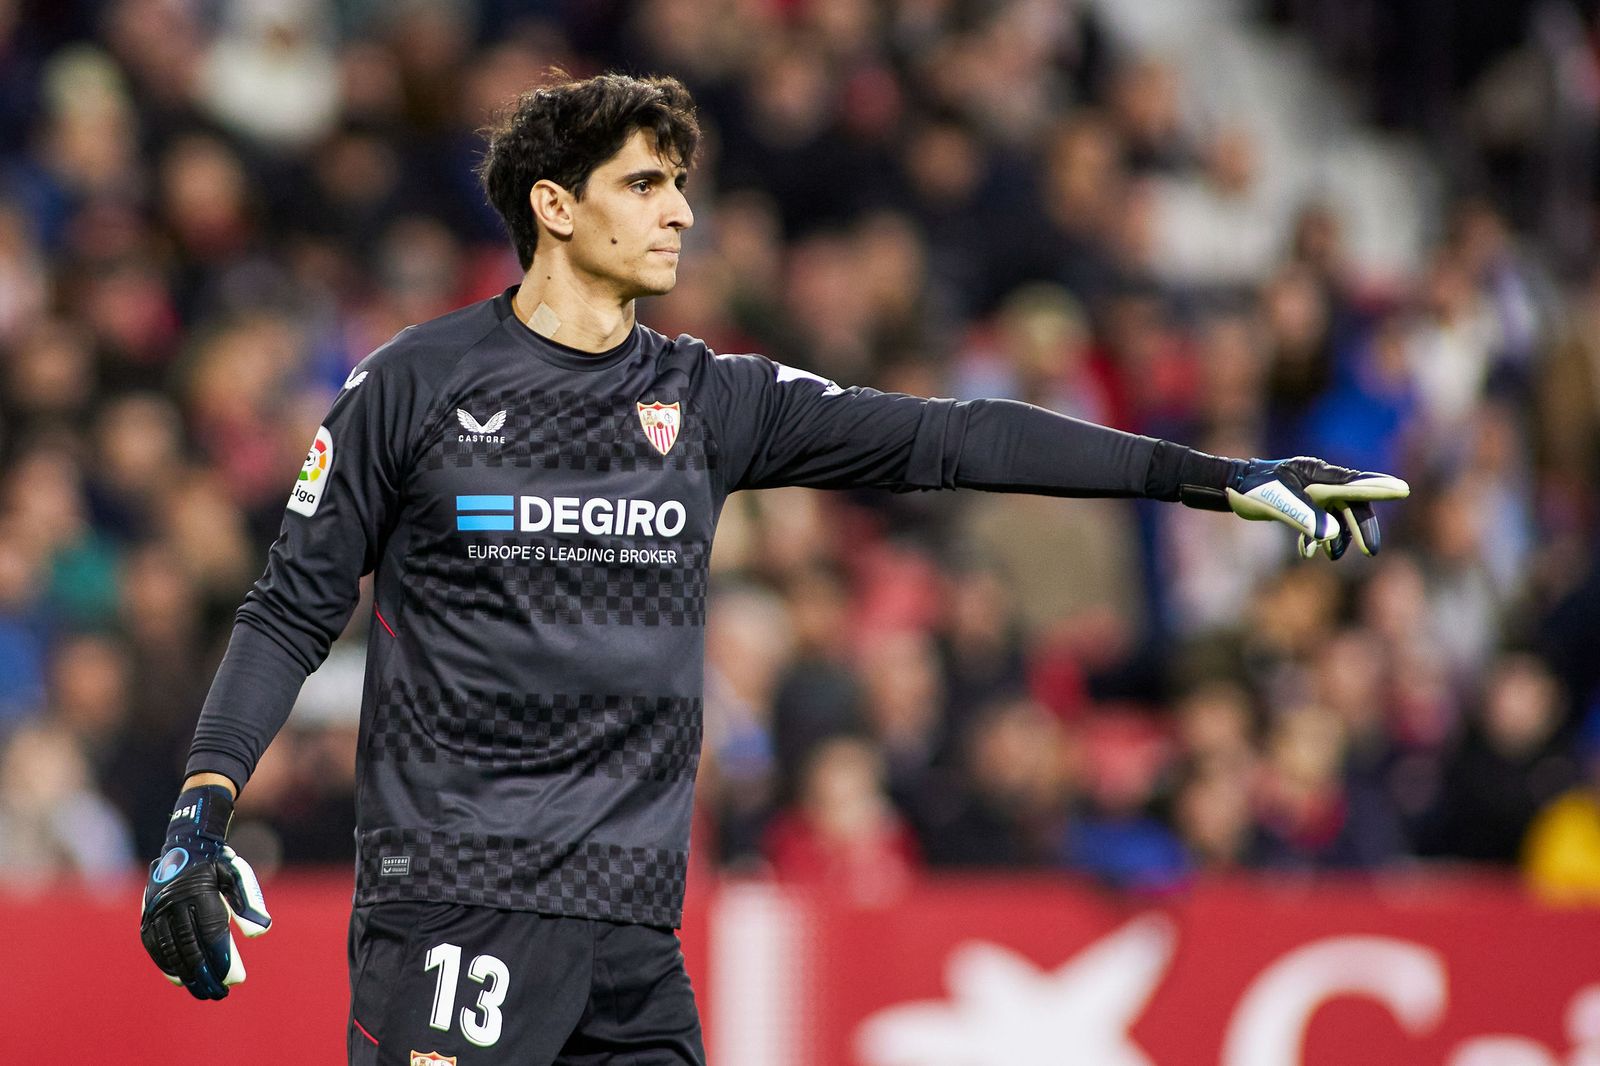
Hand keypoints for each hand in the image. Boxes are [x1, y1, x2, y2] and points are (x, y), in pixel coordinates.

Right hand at [139, 785, 271, 999]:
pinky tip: (181, 979)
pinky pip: (155, 946)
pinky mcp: (146, 916)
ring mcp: (157, 909)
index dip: (222, 958)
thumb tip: (260, 933)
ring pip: (171, 951)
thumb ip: (249, 903)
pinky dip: (167, 965)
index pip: (211, 932)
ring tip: (204, 992)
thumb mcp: (238, 875)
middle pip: (190, 947)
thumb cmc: (218, 864)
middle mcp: (174, 901)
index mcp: (200, 890)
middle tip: (221, 993)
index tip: (235, 979)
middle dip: (207, 974)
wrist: (184, 844)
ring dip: (188, 975)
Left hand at [1226, 457, 1409, 559]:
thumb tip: (1331, 536)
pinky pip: (1322, 520)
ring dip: (1340, 536)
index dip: (1380, 487)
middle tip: (1371, 551)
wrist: (1230, 487)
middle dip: (1362, 527)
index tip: (1403, 490)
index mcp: (1318, 475)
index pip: (1355, 483)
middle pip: (1353, 502)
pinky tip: (1308, 552)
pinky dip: (1320, 537)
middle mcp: (1320, 480)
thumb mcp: (1278, 505)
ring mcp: (1313, 491)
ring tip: (1330, 557)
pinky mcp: (1303, 502)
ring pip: (1339, 514)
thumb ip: (1306, 518)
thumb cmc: (1253, 491)